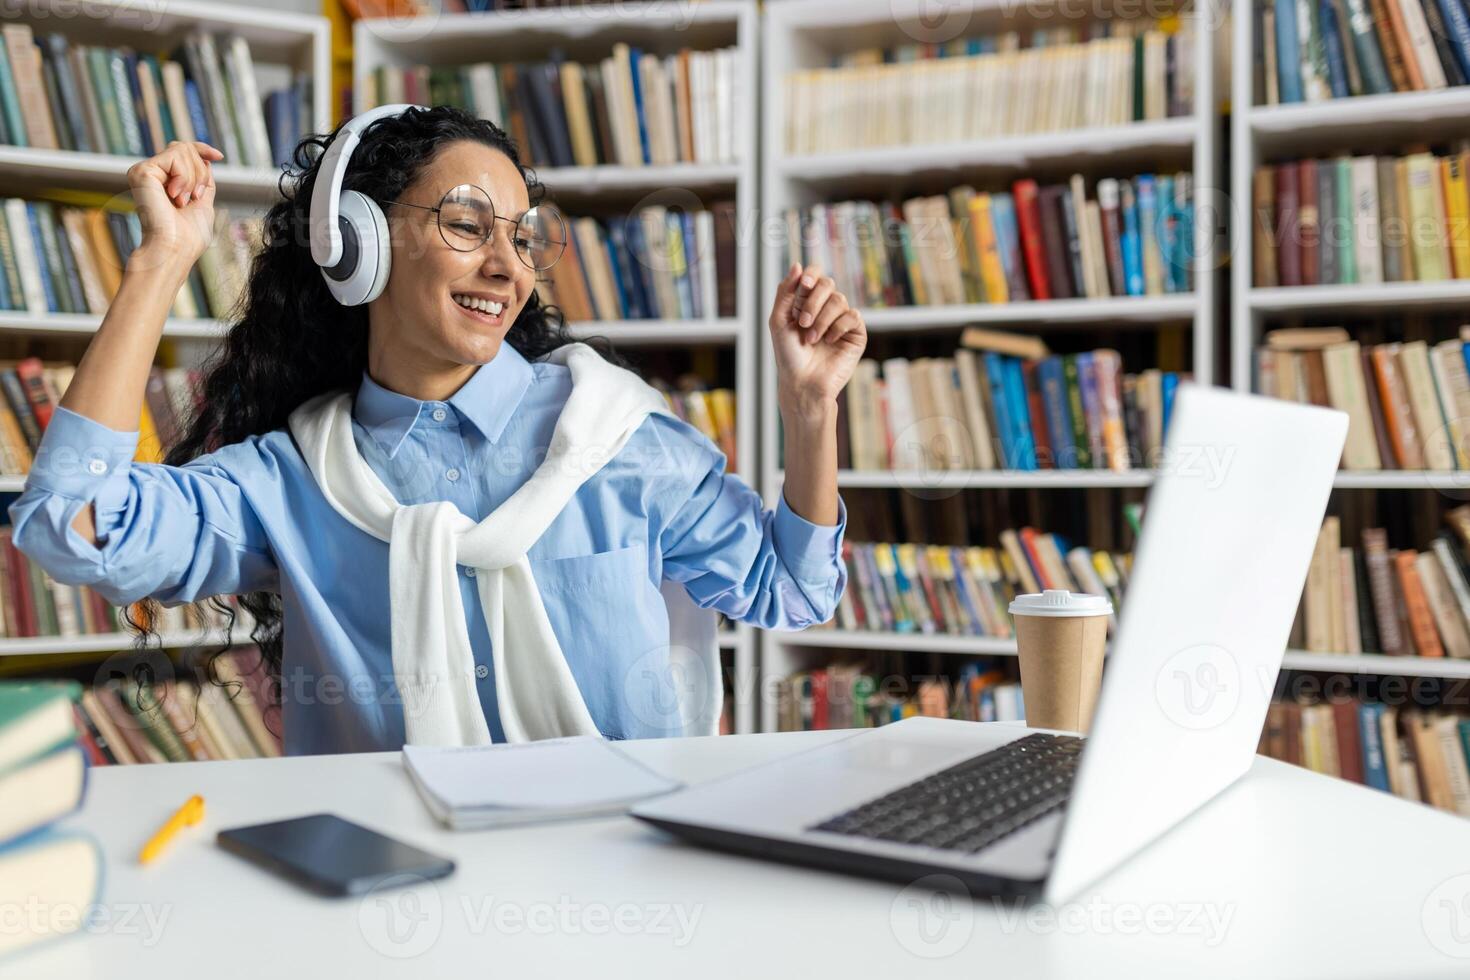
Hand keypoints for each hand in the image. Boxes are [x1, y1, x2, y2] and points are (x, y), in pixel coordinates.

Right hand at [125, 140, 222, 275]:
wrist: (174, 249)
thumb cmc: (189, 236)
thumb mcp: (203, 203)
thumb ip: (202, 181)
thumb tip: (206, 159)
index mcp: (163, 181)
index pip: (181, 151)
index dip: (201, 149)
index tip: (219, 156)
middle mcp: (150, 173)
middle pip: (185, 149)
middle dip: (201, 172)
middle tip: (194, 197)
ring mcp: (144, 171)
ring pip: (182, 150)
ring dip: (193, 178)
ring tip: (183, 201)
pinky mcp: (142, 171)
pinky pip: (175, 156)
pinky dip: (185, 178)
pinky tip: (175, 197)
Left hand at [767, 262, 866, 412]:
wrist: (803, 383)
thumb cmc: (788, 355)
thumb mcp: (779, 320)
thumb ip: (785, 292)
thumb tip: (798, 264)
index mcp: (806, 302)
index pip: (814, 276)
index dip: (811, 275)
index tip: (804, 284)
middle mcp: (825, 308)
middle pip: (828, 284)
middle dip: (813, 301)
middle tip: (803, 323)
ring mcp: (841, 320)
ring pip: (839, 300)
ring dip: (822, 319)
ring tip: (812, 339)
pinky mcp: (856, 333)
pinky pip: (852, 316)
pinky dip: (838, 327)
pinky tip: (829, 341)